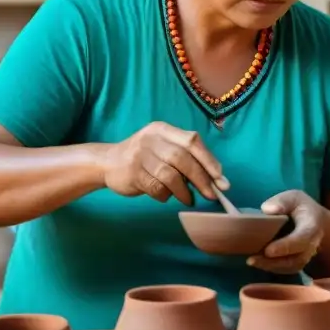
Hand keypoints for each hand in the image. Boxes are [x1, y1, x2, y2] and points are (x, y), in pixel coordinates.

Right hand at [104, 122, 228, 205]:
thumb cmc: (145, 157)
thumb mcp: (164, 148)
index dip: (209, 160)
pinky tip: (166, 196)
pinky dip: (165, 196)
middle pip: (182, 159)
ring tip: (189, 199)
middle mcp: (151, 139)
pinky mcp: (131, 173)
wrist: (108, 162)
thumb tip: (217, 179)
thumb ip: (187, 158)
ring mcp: (139, 155)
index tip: (220, 178)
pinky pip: (156, 188)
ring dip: (184, 191)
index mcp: (164, 130)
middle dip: (201, 179)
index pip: (192, 141)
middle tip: (211, 195)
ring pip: (169, 175)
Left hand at [248, 189, 325, 274]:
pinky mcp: (297, 263)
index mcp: (312, 226)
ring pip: (290, 267)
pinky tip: (257, 262)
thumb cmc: (300, 208)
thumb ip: (282, 201)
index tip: (268, 250)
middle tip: (252, 260)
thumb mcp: (294, 198)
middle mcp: (312, 245)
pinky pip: (285, 270)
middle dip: (274, 261)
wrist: (314, 222)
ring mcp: (306, 257)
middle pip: (296, 259)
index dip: (286, 246)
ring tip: (251, 261)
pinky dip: (271, 268)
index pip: (302, 239)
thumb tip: (268, 210)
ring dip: (270, 266)